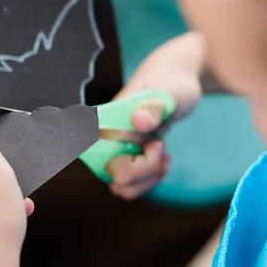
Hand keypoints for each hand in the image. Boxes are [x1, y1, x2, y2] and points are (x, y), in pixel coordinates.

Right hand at [107, 33, 203, 199]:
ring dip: (148, 178)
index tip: (148, 143)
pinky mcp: (130, 157)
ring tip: (162, 155)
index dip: (119, 160)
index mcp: (106, 120)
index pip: (88, 150)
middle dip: (142, 170)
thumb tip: (138, 120)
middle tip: (158, 145)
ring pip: (123, 186)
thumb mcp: (169, 91)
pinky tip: (164, 158)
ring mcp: (118, 150)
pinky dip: (152, 177)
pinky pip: (134, 184)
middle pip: (111, 176)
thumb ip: (154, 106)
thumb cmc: (171, 81)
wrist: (178, 80)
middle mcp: (107, 138)